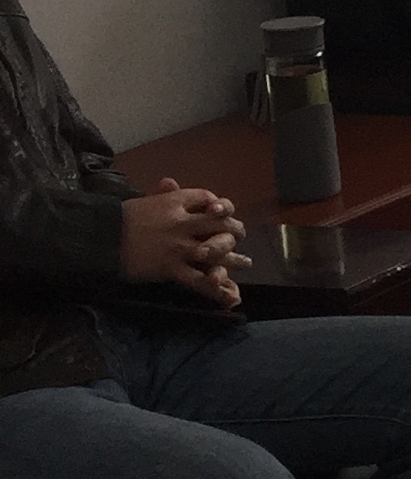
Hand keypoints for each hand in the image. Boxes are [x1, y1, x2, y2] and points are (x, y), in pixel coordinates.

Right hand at [119, 178, 247, 306]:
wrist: (97, 239)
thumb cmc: (119, 219)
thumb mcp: (143, 201)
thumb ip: (162, 195)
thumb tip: (170, 182)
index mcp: (174, 202)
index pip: (207, 198)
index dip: (220, 204)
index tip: (222, 211)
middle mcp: (182, 223)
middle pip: (219, 223)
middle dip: (233, 229)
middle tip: (238, 235)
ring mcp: (178, 247)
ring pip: (216, 251)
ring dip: (233, 258)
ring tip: (245, 262)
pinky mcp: (171, 268)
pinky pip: (198, 280)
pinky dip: (216, 289)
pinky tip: (229, 296)